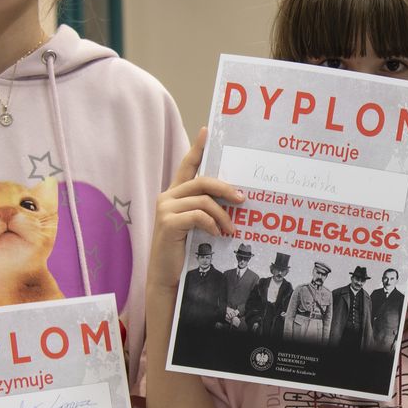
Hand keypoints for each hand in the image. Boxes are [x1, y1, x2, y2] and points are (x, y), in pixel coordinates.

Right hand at [149, 129, 242, 293]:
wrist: (166, 276)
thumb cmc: (183, 251)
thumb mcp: (197, 226)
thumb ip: (206, 209)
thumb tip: (234, 200)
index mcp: (175, 195)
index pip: (187, 166)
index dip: (197, 148)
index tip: (206, 131)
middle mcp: (167, 197)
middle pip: (202, 181)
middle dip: (225, 188)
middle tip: (242, 199)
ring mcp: (165, 208)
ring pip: (203, 200)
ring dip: (223, 215)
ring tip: (230, 230)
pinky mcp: (168, 222)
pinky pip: (198, 215)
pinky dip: (212, 224)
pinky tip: (216, 235)